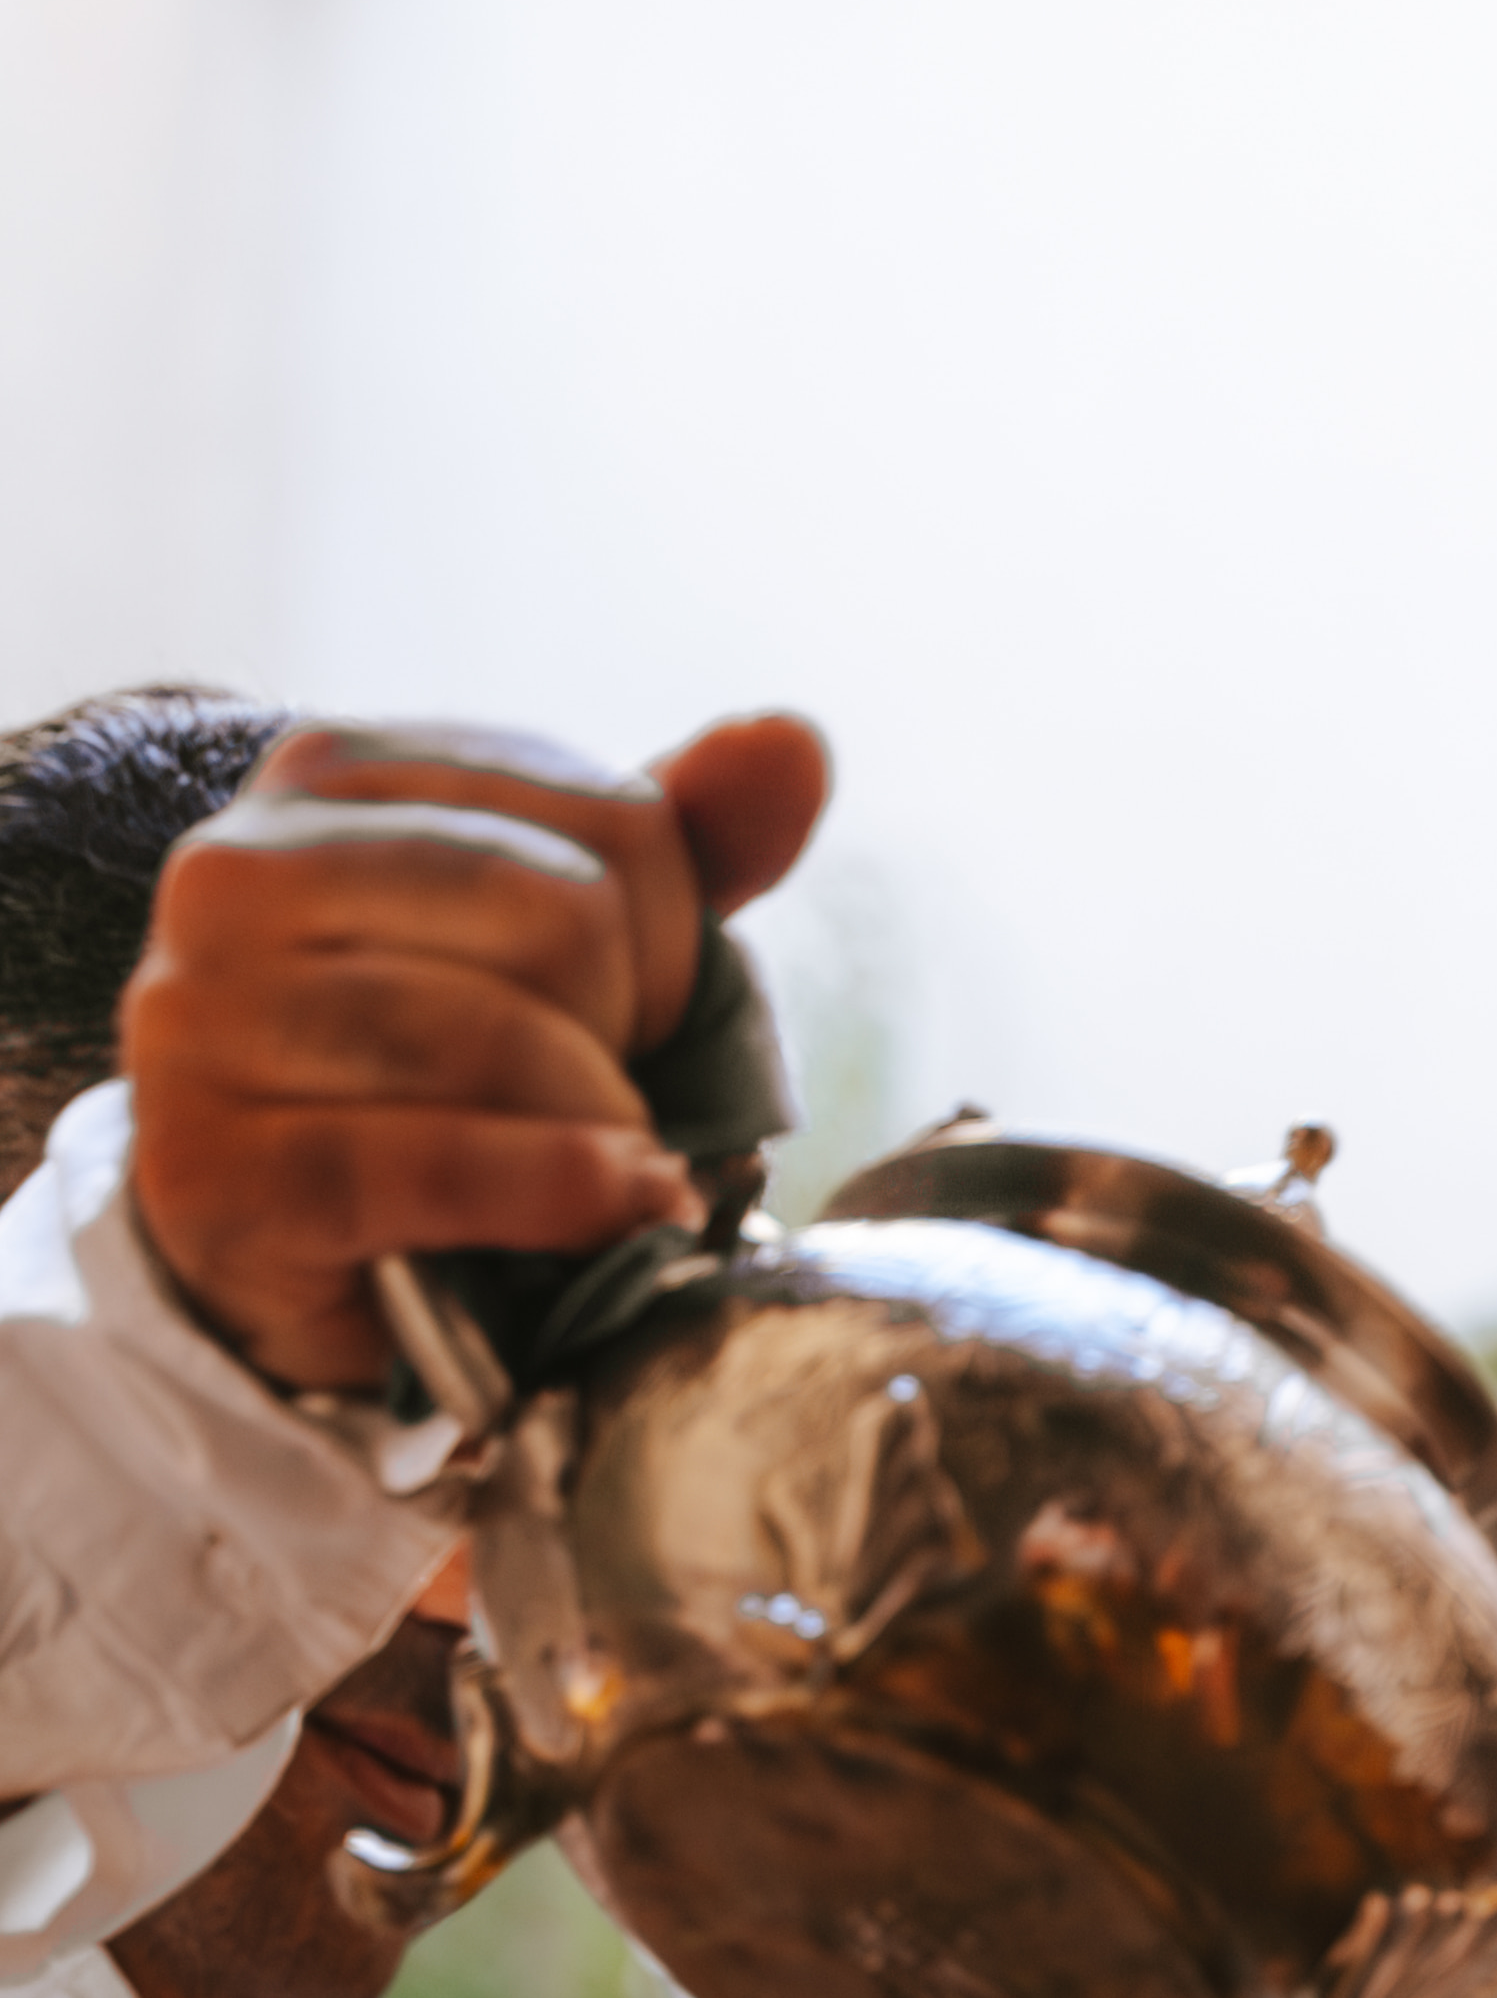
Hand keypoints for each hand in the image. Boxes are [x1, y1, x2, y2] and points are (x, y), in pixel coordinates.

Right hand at [124, 708, 830, 1396]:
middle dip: (625, 1037)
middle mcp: (237, 867)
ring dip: (599, 1130)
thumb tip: (795, 744)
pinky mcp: (208, 1165)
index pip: (615, 826)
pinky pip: (432, 1165)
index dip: (671, 950)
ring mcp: (200, 1012)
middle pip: (562, 922)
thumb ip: (682, 843)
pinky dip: (558, 1196)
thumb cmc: (449, 1078)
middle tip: (605, 1101)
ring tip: (601, 1167)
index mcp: (332, 772)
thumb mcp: (566, 940)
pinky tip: (613, 1212)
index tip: (627, 1016)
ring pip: (496, 1043)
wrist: (291, 1252)